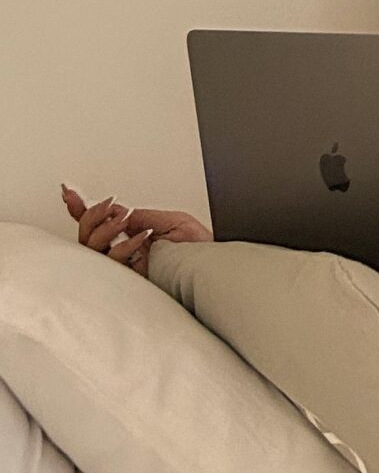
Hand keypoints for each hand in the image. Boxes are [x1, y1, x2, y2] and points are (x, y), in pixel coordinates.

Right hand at [61, 183, 211, 273]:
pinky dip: (124, 247)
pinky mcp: (131, 281)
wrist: (214, 269)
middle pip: (86, 237)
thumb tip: (115, 207)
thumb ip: (141, 216)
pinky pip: (113, 264)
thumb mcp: (171, 221)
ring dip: (106, 229)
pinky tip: (141, 238)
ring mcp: (126, 267)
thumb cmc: (200, 249)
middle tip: (112, 207)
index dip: (81, 208)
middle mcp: (124, 252)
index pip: (99, 223)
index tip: (69, 191)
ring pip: (93, 249)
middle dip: (92, 217)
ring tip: (126, 219)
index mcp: (132, 236)